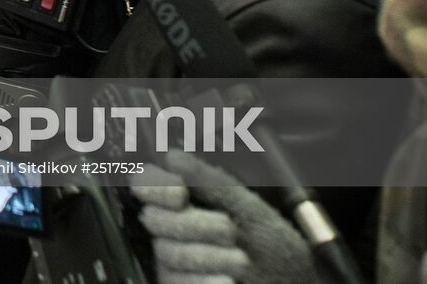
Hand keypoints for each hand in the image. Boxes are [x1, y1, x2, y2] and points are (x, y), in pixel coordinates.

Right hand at [132, 152, 313, 283]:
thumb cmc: (278, 253)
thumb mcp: (251, 211)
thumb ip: (212, 182)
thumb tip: (173, 156)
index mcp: (189, 202)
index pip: (148, 184)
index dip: (155, 185)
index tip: (179, 193)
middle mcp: (176, 229)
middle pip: (155, 219)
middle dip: (191, 224)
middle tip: (227, 230)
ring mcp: (176, 260)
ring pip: (167, 252)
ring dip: (205, 256)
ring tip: (241, 262)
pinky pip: (174, 282)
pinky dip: (201, 281)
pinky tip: (226, 281)